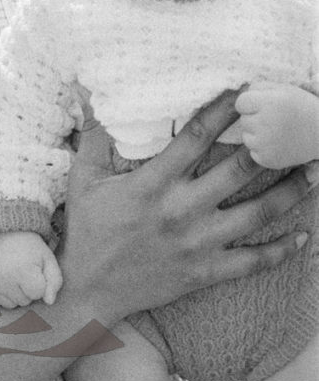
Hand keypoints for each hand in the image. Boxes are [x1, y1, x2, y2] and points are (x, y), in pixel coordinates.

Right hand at [0, 232, 62, 307]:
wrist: (4, 234)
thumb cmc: (30, 248)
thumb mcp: (48, 259)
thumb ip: (55, 281)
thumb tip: (49, 302)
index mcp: (23, 270)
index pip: (38, 294)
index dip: (40, 283)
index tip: (34, 269)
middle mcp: (4, 278)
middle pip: (25, 301)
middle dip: (27, 289)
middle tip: (23, 269)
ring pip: (12, 304)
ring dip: (16, 293)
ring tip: (13, 273)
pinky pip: (0, 303)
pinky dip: (4, 294)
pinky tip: (4, 278)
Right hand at [58, 89, 309, 320]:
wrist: (89, 290)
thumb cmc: (87, 229)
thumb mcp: (85, 178)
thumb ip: (93, 134)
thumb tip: (87, 91)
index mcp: (153, 183)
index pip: (196, 137)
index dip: (223, 110)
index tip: (245, 90)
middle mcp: (181, 210)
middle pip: (238, 171)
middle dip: (269, 147)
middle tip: (291, 128)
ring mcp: (197, 243)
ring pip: (256, 214)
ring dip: (289, 192)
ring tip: (311, 171)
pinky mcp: (205, 272)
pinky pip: (252, 262)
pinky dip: (280, 251)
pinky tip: (301, 235)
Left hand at [236, 82, 318, 168]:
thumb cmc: (302, 108)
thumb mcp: (284, 89)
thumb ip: (259, 87)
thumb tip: (240, 96)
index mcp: (268, 102)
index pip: (240, 103)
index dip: (250, 104)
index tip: (263, 106)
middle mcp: (265, 123)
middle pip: (243, 120)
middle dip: (255, 118)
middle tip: (275, 120)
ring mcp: (266, 144)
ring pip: (246, 137)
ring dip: (257, 135)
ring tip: (278, 132)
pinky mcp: (268, 159)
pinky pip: (253, 152)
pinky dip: (263, 149)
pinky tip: (279, 144)